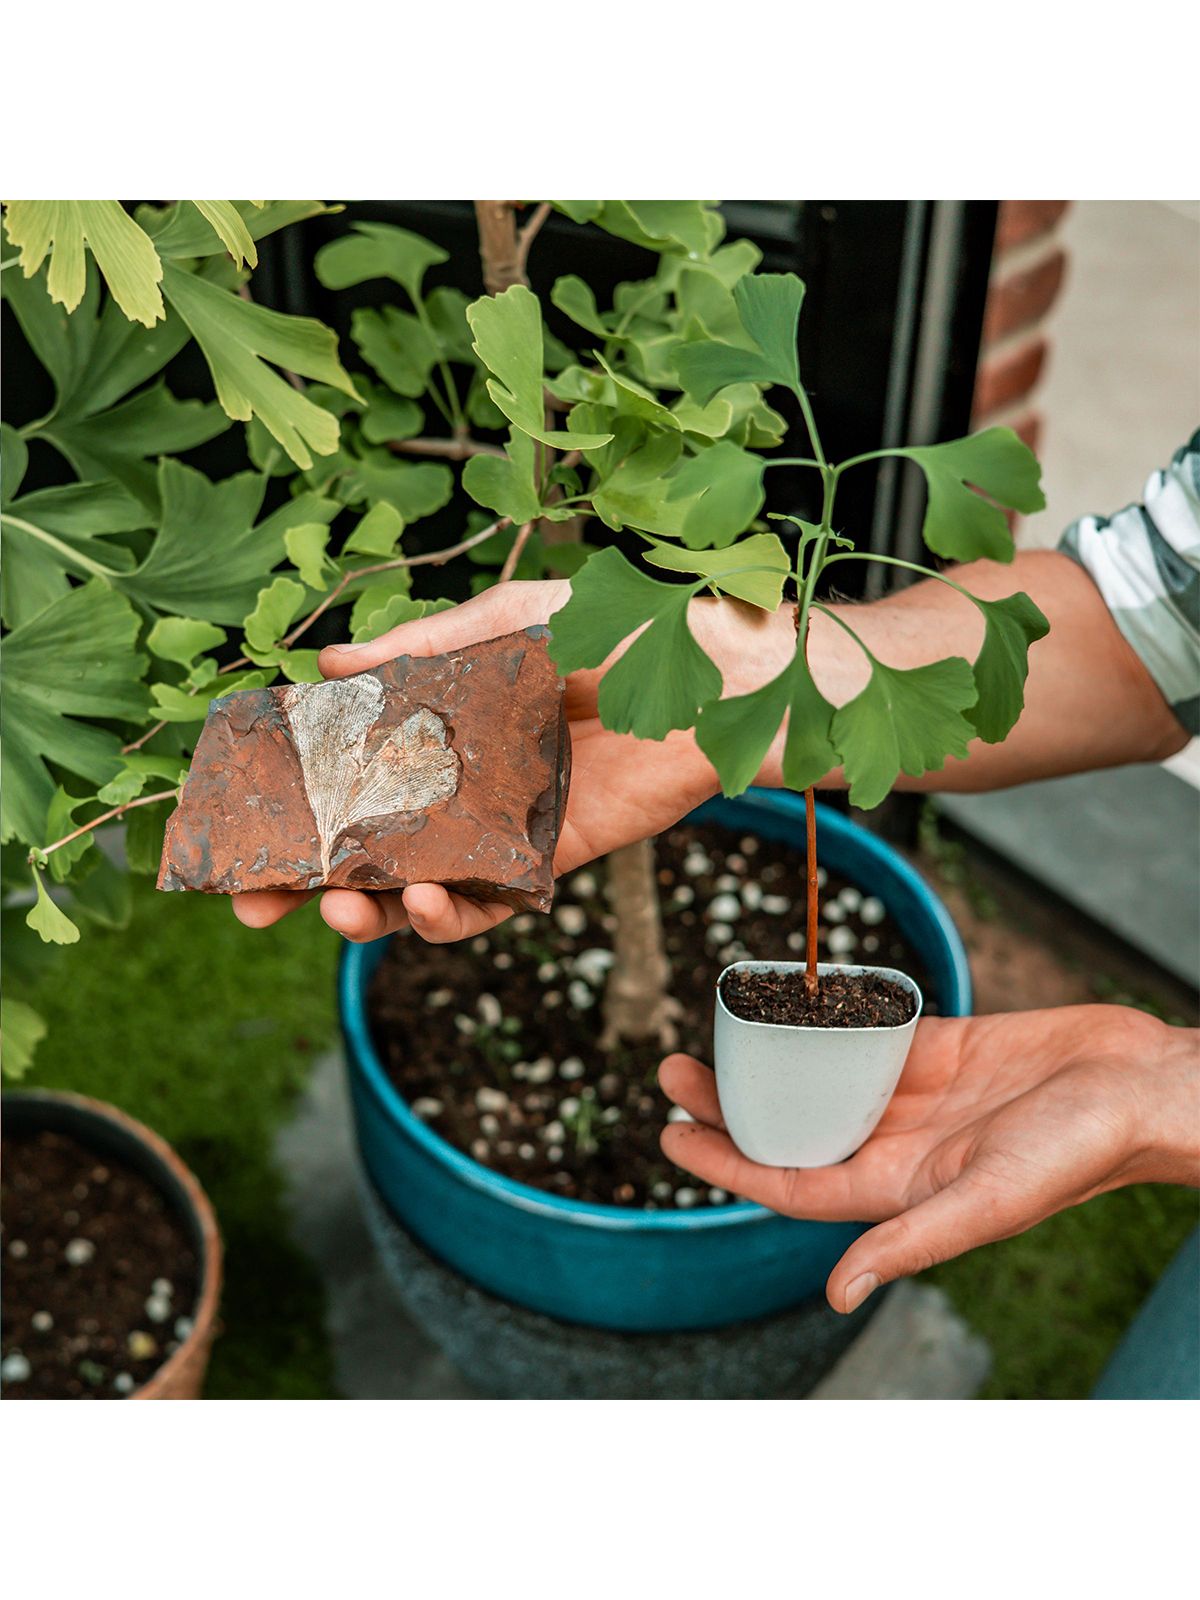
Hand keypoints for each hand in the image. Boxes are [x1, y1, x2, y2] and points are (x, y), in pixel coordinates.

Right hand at [233, 580, 794, 943]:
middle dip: (305, 879)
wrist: (726, 678)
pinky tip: (419, 902)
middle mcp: (465, 775)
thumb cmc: (628, 628)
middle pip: (367, 841)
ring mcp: (503, 824)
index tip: (236, 819)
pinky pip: (487, 905)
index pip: (350, 764)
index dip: (293, 796)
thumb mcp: (514, 619)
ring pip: (414, 885)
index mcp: (448, 715)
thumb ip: (426, 647)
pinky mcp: (550, 860)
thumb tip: (327, 662)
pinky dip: (445, 917)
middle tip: (254, 905)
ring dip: (366, 909)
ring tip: (338, 911)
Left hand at [659, 1005, 1198, 1312]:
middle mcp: (898, 1142)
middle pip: (793, 1124)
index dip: (726, 1162)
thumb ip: (909, 1240)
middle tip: (671, 1069)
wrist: (1141, 1084)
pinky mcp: (939, 1047)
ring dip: (768, 1059)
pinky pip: (866, 1032)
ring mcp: (916, 1093)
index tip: (667, 1136)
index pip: (789, 1180)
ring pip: (820, 1076)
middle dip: (729, 1104)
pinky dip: (826, 1019)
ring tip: (715, 1030)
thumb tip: (836, 1294)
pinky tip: (786, 1000)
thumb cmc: (1080, 1151)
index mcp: (900, 1188)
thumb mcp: (988, 1200)